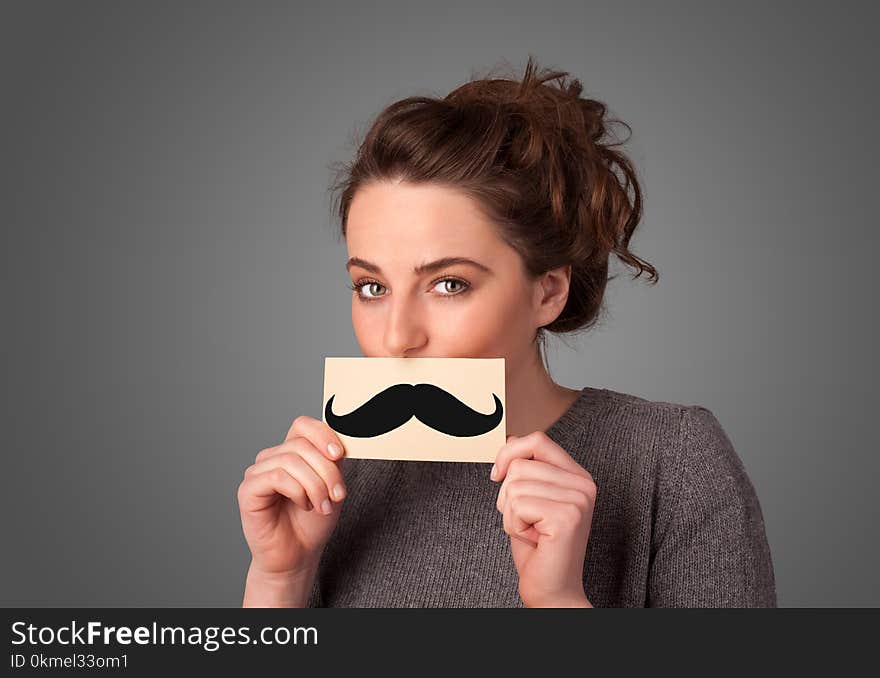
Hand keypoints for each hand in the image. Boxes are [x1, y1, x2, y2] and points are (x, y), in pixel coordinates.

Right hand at [237, 416, 347, 579]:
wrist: (298, 555)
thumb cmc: (312, 522)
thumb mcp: (332, 485)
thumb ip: (333, 461)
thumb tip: (340, 441)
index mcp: (291, 452)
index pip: (302, 425)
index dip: (322, 434)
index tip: (339, 454)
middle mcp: (272, 458)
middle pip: (301, 445)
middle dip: (326, 471)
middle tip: (337, 495)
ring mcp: (257, 473)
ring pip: (291, 461)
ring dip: (315, 485)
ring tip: (322, 506)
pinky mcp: (248, 490)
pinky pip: (276, 476)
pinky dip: (298, 491)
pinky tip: (304, 505)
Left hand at [491, 432, 596, 607]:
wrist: (552, 592)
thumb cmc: (538, 550)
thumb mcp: (528, 500)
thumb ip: (526, 469)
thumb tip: (511, 439)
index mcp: (577, 476)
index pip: (537, 440)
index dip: (509, 453)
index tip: (497, 475)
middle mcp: (583, 484)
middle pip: (519, 464)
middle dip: (508, 497)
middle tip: (527, 522)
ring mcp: (578, 499)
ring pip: (514, 485)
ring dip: (510, 514)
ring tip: (531, 532)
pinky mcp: (567, 516)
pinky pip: (517, 505)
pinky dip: (514, 526)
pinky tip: (533, 540)